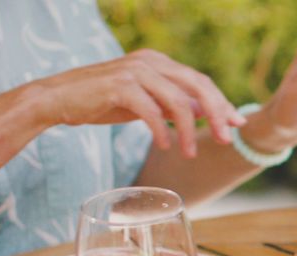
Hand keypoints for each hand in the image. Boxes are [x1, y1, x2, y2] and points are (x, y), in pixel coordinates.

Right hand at [34, 49, 243, 156]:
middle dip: (217, 114)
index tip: (237, 124)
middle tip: (226, 140)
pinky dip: (162, 131)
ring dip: (189, 131)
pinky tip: (164, 146)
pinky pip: (151, 111)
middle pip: (198, 86)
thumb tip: (207, 112)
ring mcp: (135, 72)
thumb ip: (175, 104)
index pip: (200, 81)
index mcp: (159, 62)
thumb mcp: (146, 102)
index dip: (222, 103)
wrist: (58, 99)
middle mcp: (150, 61)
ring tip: (189, 154)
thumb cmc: (103, 101)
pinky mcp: (120, 87)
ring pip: (178, 101)